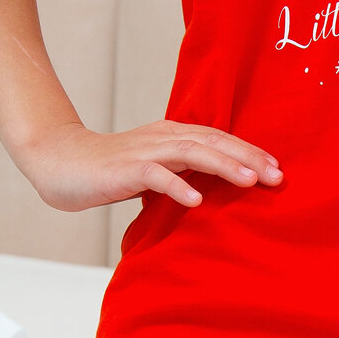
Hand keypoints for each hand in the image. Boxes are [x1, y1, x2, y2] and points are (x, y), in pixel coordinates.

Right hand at [16, 119, 282, 213]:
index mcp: (172, 136)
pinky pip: (155, 176)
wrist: (60, 162)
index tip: (278, 169)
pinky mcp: (125, 169)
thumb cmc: (109, 170)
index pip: (219, 139)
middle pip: (213, 141)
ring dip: (223, 165)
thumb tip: (215, 194)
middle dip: (248, 157)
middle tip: (278, 176)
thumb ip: (182, 174)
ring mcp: (144, 152)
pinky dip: (177, 186)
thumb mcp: (154, 171)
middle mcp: (163, 138)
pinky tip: (196, 200)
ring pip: (191, 153)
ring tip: (250, 181)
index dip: (249, 151)